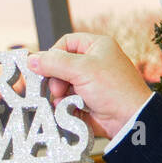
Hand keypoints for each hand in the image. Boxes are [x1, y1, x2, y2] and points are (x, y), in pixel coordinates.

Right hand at [20, 33, 152, 139]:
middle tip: (58, 88)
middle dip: (55, 78)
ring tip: (68, 100)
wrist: (130, 120)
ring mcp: (90, 82)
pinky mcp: (87, 101)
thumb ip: (54, 63)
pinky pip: (66, 100)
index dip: (53, 54)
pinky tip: (70, 109)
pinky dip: (65, 105)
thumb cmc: (115, 89)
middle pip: (60, 65)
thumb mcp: (82, 69)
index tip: (45, 67)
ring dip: (60, 93)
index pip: (66, 43)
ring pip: (61, 84)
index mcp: (97, 46)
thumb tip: (31, 59)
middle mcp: (94, 62)